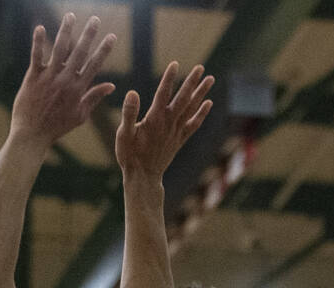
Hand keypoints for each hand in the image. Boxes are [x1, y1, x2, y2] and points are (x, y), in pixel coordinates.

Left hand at [10, 14, 116, 149]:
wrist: (31, 135)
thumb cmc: (56, 127)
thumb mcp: (80, 115)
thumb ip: (94, 97)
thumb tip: (111, 85)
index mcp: (78, 89)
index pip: (94, 65)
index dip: (104, 50)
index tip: (112, 36)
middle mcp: (65, 81)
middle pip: (79, 53)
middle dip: (89, 34)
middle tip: (95, 19)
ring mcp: (48, 78)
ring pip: (59, 50)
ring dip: (66, 31)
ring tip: (71, 16)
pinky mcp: (32, 78)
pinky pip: (36, 56)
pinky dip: (38, 42)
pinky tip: (41, 28)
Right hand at [115, 62, 213, 179]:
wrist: (143, 177)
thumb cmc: (129, 155)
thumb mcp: (123, 134)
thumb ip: (129, 113)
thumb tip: (132, 92)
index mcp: (155, 119)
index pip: (163, 94)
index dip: (169, 78)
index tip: (174, 63)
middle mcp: (169, 123)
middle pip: (183, 99)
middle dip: (192, 82)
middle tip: (200, 67)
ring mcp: (176, 132)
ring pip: (191, 109)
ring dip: (201, 93)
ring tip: (210, 79)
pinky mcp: (179, 140)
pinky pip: (193, 124)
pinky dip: (201, 113)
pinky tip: (208, 103)